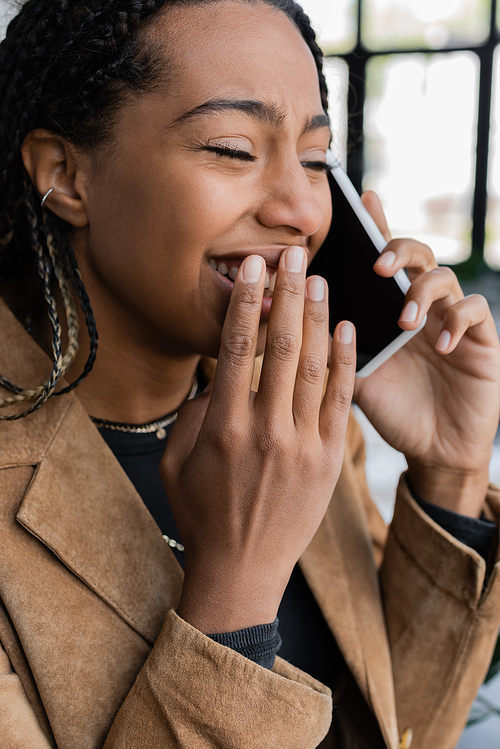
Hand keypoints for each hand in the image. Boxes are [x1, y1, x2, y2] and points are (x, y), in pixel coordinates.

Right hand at [161, 247, 355, 632]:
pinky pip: (342, 400)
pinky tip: (346, 329)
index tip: (255, 267)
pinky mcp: (330, 459)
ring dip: (318, 318)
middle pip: (282, 346)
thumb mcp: (178, 458)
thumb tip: (225, 369)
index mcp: (224, 427)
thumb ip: (199, 409)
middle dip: (288, 294)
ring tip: (320, 281)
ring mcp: (304, 445)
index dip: (248, 300)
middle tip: (294, 255)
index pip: (239, 347)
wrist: (242, 569)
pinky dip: (345, 362)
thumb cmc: (202, 511)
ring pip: (315, 366)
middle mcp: (266, 430)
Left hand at [354, 192, 499, 516]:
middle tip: (378, 266)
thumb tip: (297, 318)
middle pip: (416, 255)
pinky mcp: (481, 339)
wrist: (433, 448)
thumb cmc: (392, 409)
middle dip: (398, 250)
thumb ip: (336, 346)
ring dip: (422, 292)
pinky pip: (474, 313)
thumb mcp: (356, 375)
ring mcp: (452, 320)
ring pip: (445, 277)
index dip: (377, 226)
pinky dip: (456, 323)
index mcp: (388, 308)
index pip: (382, 260)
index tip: (363, 200)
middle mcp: (421, 306)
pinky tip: (439, 346)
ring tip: (404, 322)